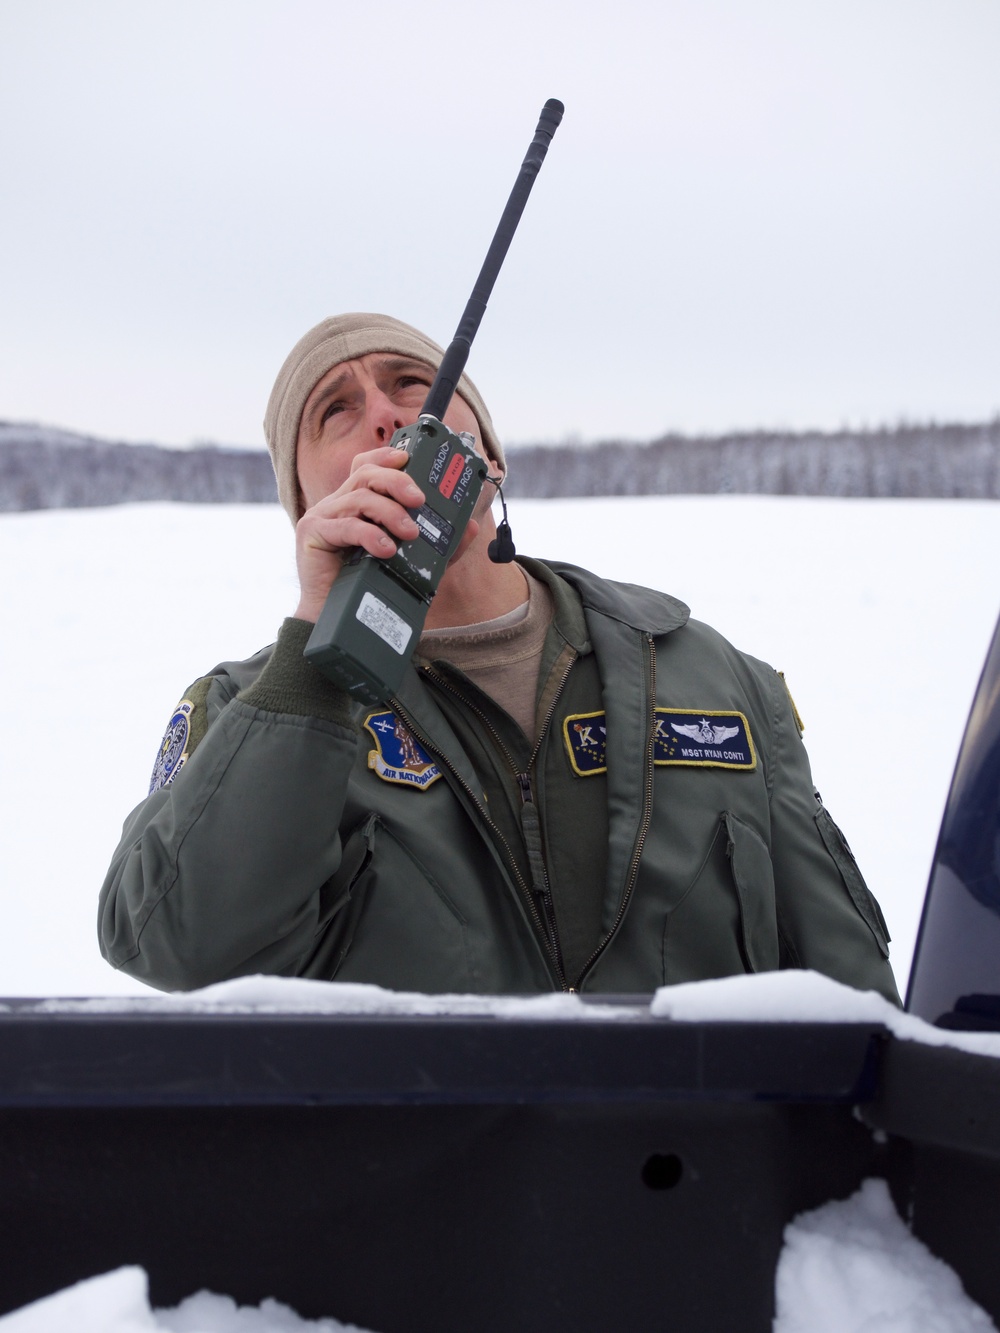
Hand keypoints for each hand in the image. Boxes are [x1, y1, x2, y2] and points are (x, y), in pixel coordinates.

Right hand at [293, 447, 424, 622]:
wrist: (337, 619)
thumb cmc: (369, 585)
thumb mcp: (411, 561)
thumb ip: (438, 544)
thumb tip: (469, 527)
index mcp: (355, 503)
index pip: (367, 467)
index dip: (386, 457)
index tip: (410, 459)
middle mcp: (337, 504)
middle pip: (365, 475)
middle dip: (396, 482)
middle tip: (419, 500)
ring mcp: (322, 517)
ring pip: (359, 497)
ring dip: (389, 512)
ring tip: (409, 533)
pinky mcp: (312, 534)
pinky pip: (345, 525)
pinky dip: (369, 534)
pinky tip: (386, 549)